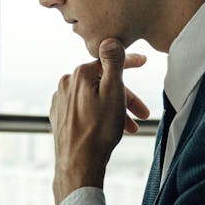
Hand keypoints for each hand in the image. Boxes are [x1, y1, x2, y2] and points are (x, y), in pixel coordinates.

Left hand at [50, 39, 149, 203]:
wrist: (78, 165)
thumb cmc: (98, 131)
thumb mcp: (114, 93)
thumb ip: (113, 63)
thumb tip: (110, 39)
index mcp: (79, 74)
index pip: (109, 61)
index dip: (130, 62)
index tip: (145, 62)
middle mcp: (66, 84)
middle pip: (103, 83)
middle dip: (126, 97)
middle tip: (144, 114)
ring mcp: (60, 101)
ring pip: (95, 97)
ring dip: (115, 109)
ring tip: (130, 127)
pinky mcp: (59, 117)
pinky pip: (84, 109)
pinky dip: (99, 114)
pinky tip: (108, 127)